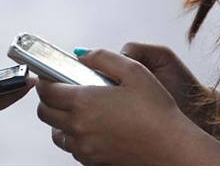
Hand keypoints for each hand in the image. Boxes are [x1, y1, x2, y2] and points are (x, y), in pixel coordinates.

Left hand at [35, 48, 219, 164]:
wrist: (174, 149)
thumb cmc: (157, 110)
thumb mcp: (134, 70)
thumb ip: (103, 57)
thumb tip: (82, 55)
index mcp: (84, 102)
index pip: (46, 91)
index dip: (45, 80)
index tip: (50, 76)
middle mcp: (79, 128)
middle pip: (45, 113)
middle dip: (48, 99)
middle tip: (62, 90)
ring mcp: (85, 149)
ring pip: (56, 134)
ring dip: (60, 121)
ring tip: (79, 110)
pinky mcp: (93, 163)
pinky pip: (73, 149)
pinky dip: (75, 138)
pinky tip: (94, 128)